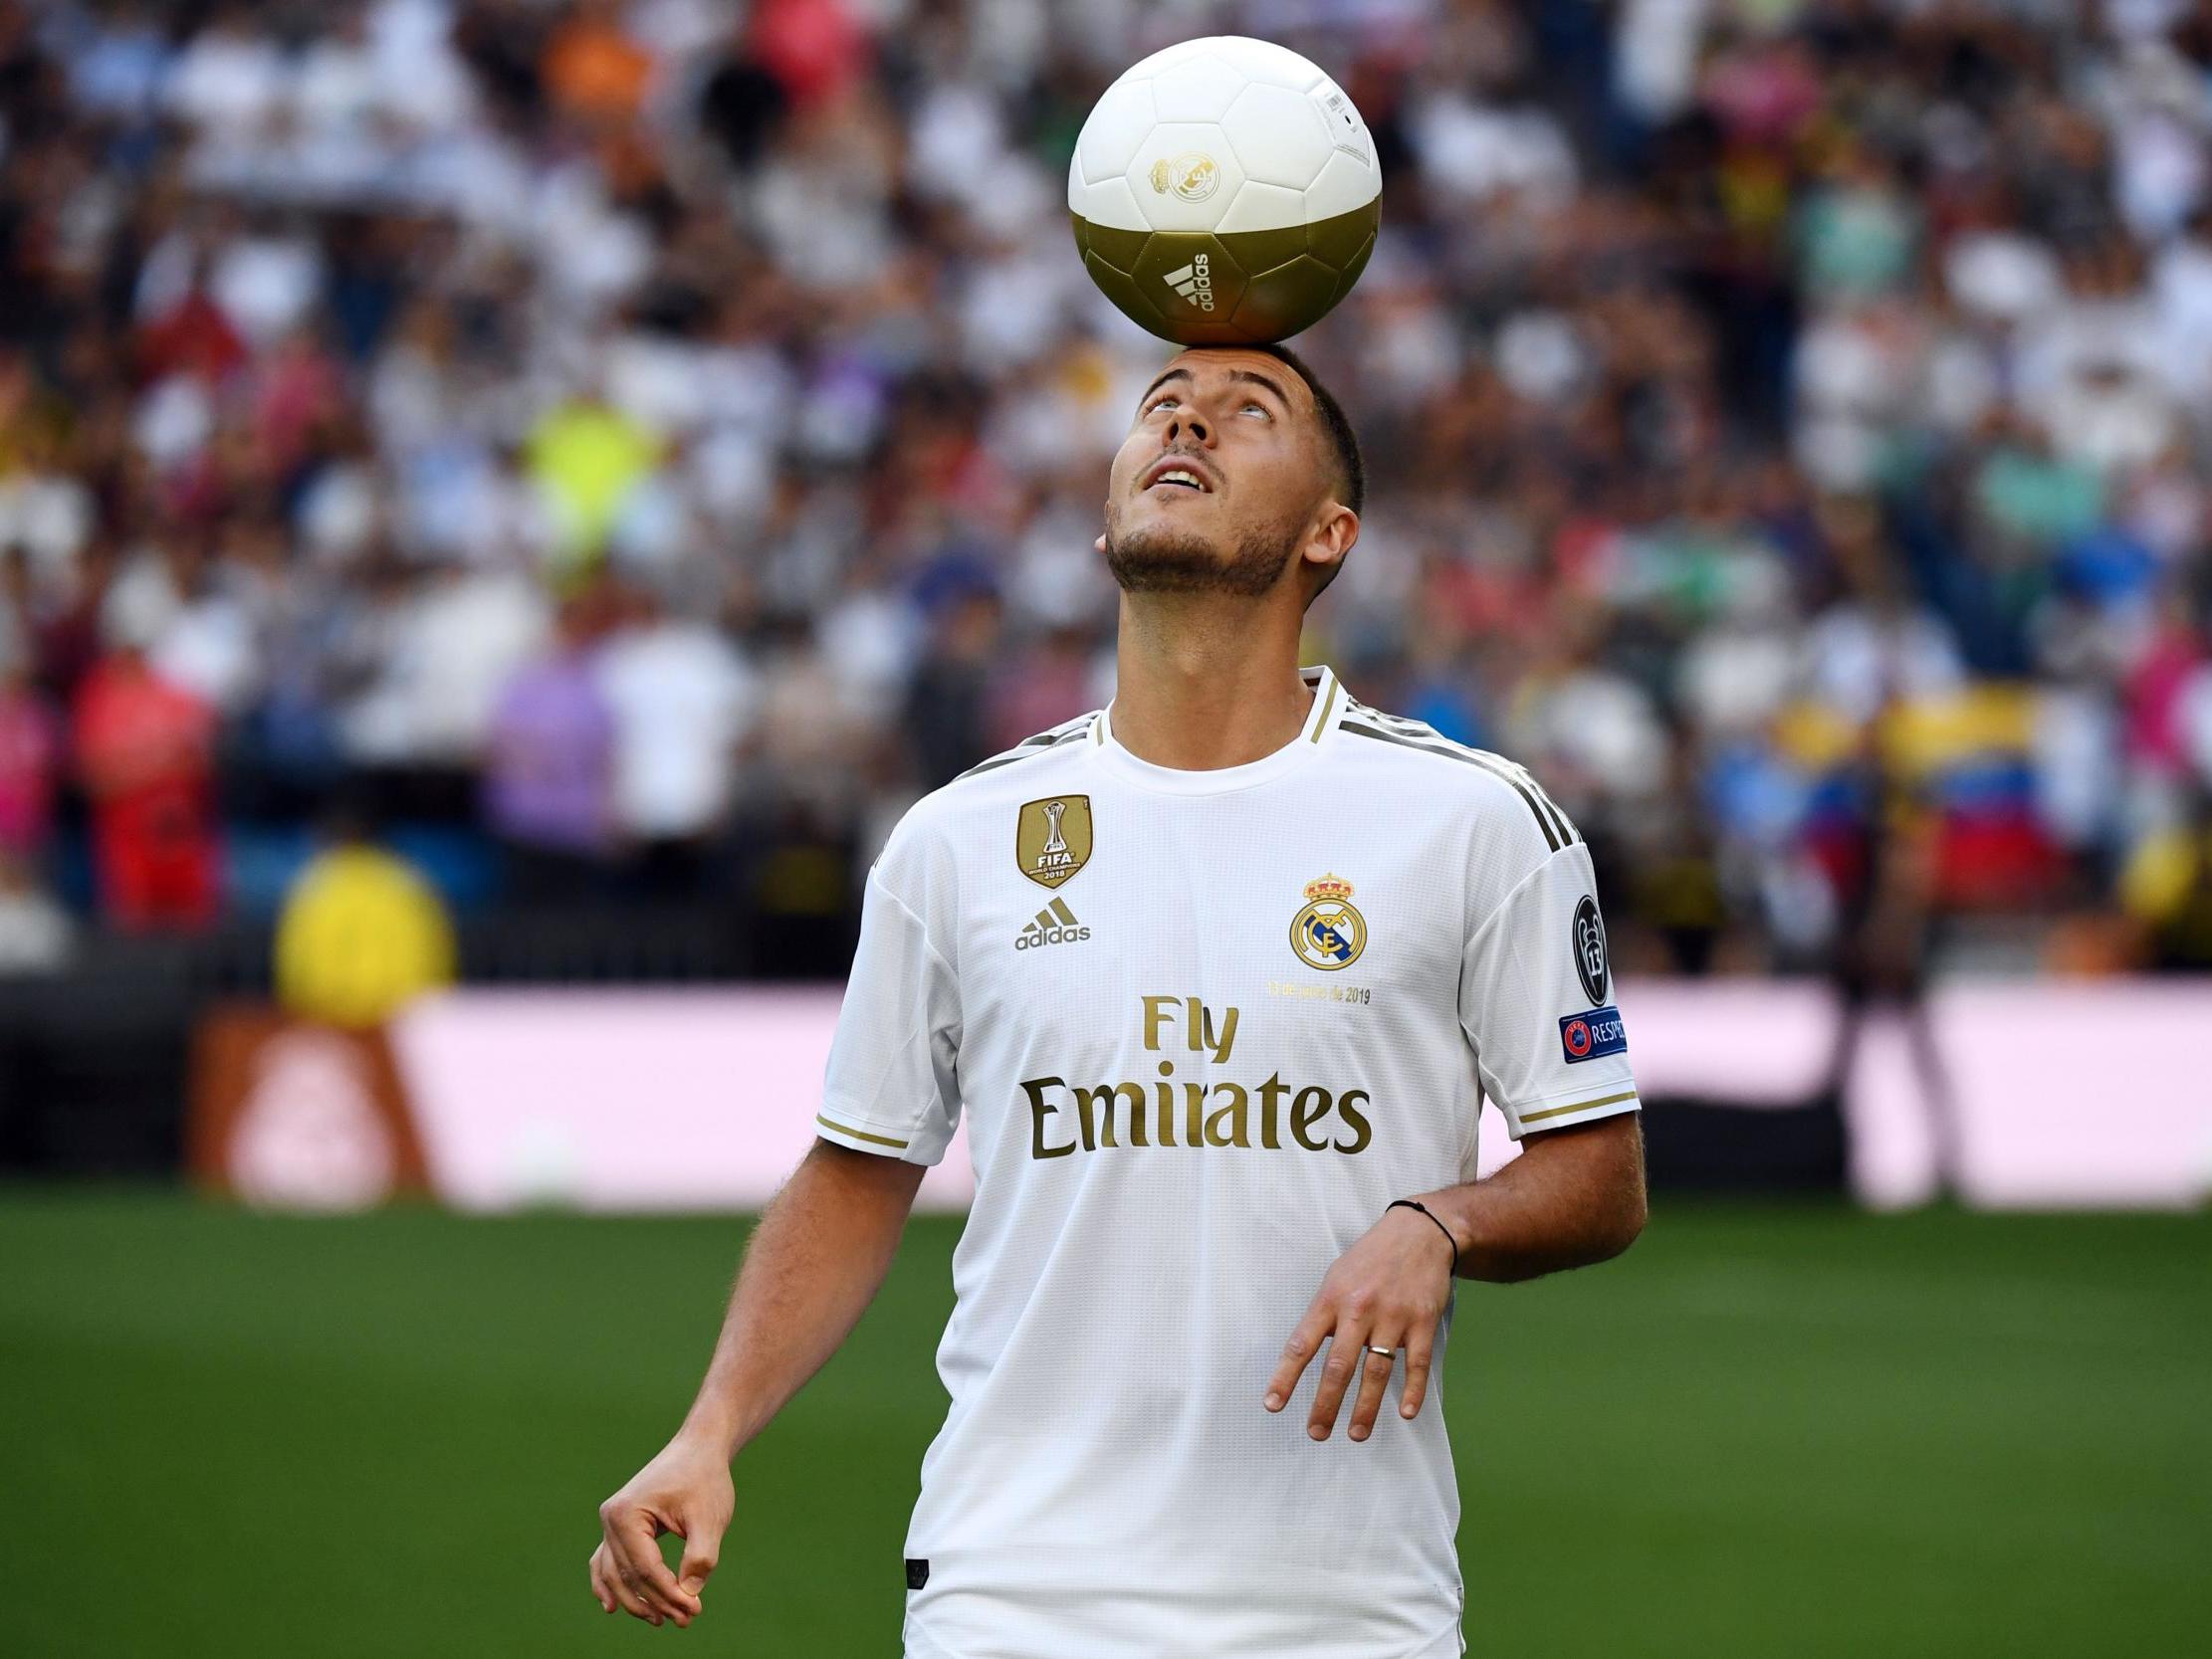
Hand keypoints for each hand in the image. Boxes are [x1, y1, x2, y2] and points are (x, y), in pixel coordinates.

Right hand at [589, 1435, 733, 1627]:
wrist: (699, 1448)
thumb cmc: (705, 1480)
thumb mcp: (709, 1519)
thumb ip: (700, 1558)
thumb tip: (687, 1596)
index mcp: (627, 1514)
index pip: (647, 1569)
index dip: (670, 1595)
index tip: (694, 1611)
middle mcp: (611, 1519)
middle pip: (630, 1575)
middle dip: (656, 1602)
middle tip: (685, 1620)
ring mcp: (611, 1522)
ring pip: (615, 1574)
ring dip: (636, 1600)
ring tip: (661, 1620)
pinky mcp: (618, 1526)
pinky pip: (606, 1562)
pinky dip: (610, 1584)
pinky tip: (614, 1608)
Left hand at [1264, 1207, 1455, 1441]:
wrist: (1419, 1233)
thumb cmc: (1370, 1258)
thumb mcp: (1336, 1277)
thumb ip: (1324, 1315)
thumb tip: (1306, 1354)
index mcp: (1331, 1298)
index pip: (1302, 1344)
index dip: (1285, 1377)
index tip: (1273, 1405)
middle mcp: (1359, 1309)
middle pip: (1339, 1365)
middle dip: (1326, 1404)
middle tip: (1316, 1432)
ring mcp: (1393, 1317)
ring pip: (1377, 1371)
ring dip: (1366, 1407)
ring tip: (1355, 1433)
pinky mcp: (1423, 1322)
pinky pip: (1417, 1363)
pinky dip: (1413, 1390)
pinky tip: (1406, 1413)